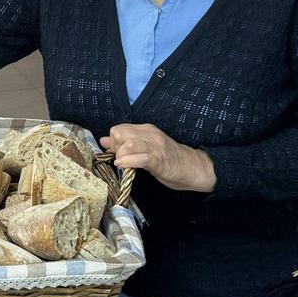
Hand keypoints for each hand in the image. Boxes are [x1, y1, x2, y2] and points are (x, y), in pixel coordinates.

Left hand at [99, 123, 215, 192]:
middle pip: (120, 134)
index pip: (118, 128)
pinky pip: (139, 158)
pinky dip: (128, 162)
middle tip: (119, 158)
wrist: (193, 167)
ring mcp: (155, 147)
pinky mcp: (159, 161)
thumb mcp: (146, 147)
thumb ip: (126, 142)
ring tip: (122, 163)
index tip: (116, 152)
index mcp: (146, 130)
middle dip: (114, 148)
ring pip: (128, 144)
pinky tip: (124, 167)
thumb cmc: (169, 159)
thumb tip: (104, 140)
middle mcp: (150, 135)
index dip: (113, 141)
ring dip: (120, 155)